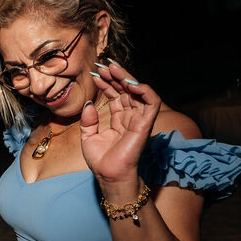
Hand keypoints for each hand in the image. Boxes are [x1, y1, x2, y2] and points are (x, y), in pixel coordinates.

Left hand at [81, 61, 160, 198]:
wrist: (108, 176)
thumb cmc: (101, 161)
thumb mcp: (88, 137)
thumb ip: (88, 120)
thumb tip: (88, 104)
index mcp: (118, 119)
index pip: (115, 95)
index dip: (106, 83)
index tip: (95, 73)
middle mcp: (130, 117)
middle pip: (126, 90)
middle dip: (115, 76)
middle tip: (104, 65)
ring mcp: (139, 119)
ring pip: (138, 92)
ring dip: (127, 78)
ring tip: (114, 69)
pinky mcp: (145, 124)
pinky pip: (151, 102)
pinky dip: (144, 90)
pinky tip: (129, 84)